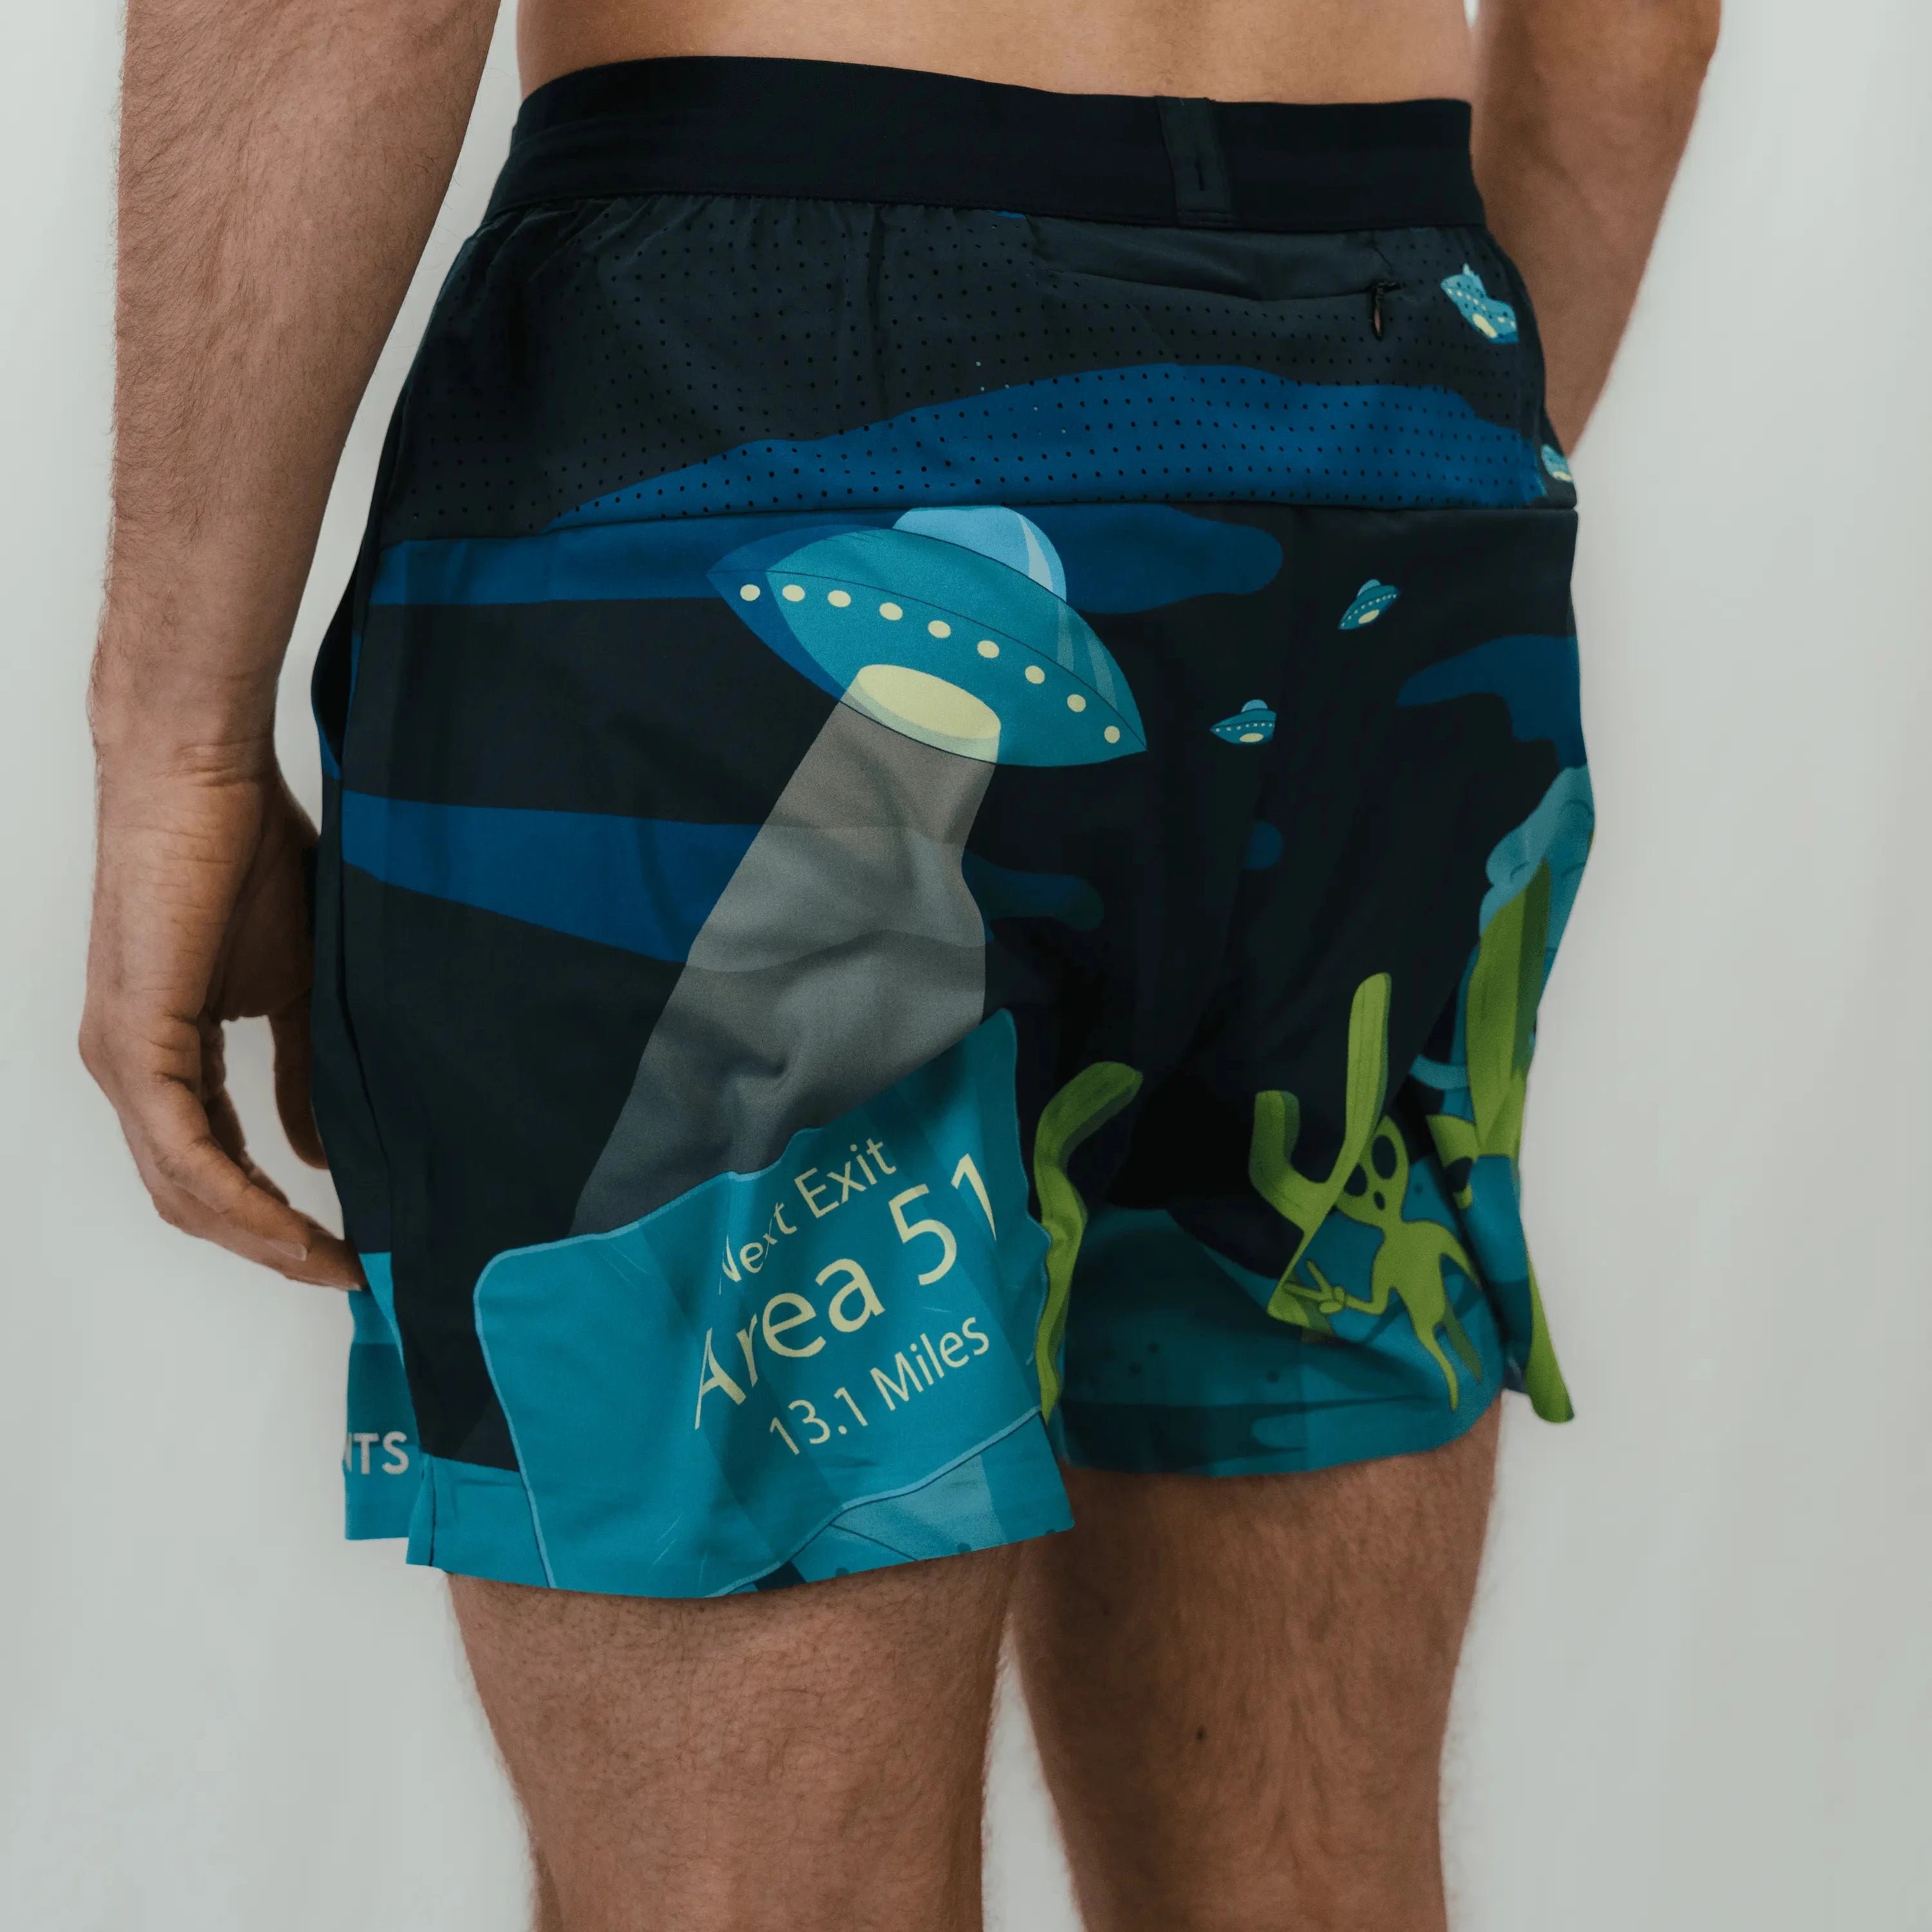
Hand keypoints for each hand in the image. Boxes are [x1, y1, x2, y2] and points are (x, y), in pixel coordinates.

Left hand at [81, 739, 362, 1287]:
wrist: (203, 779)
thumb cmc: (248, 857)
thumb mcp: (298, 987)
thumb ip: (302, 1071)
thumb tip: (316, 1153)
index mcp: (162, 1055)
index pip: (210, 1166)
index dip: (273, 1219)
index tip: (345, 1246)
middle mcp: (129, 1068)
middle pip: (190, 1197)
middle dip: (270, 1247)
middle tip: (344, 1272)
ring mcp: (123, 1060)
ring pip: (184, 1188)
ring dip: (261, 1237)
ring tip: (332, 1260)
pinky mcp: (135, 1041)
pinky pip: (184, 1150)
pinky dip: (241, 1197)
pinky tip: (293, 1220)